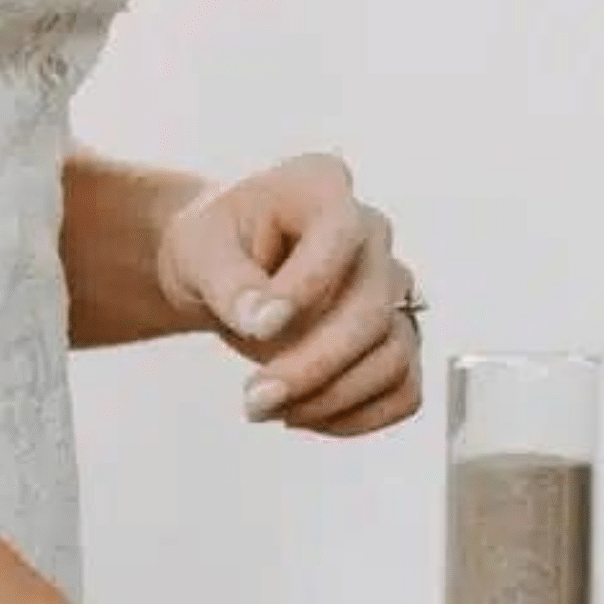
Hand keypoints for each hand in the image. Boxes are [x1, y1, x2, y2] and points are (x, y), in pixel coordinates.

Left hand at [155, 152, 422, 435]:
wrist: (224, 269)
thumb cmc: (213, 246)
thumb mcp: (200, 250)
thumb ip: (229, 281)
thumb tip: (265, 325)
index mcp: (322, 188)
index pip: (340, 235)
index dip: (307, 287)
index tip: (258, 329)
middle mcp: (371, 234)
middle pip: (372, 309)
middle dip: (315, 364)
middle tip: (254, 401)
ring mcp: (392, 288)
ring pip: (395, 355)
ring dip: (333, 397)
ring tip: (268, 410)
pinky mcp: (396, 336)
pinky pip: (403, 389)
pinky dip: (358, 415)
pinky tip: (303, 415)